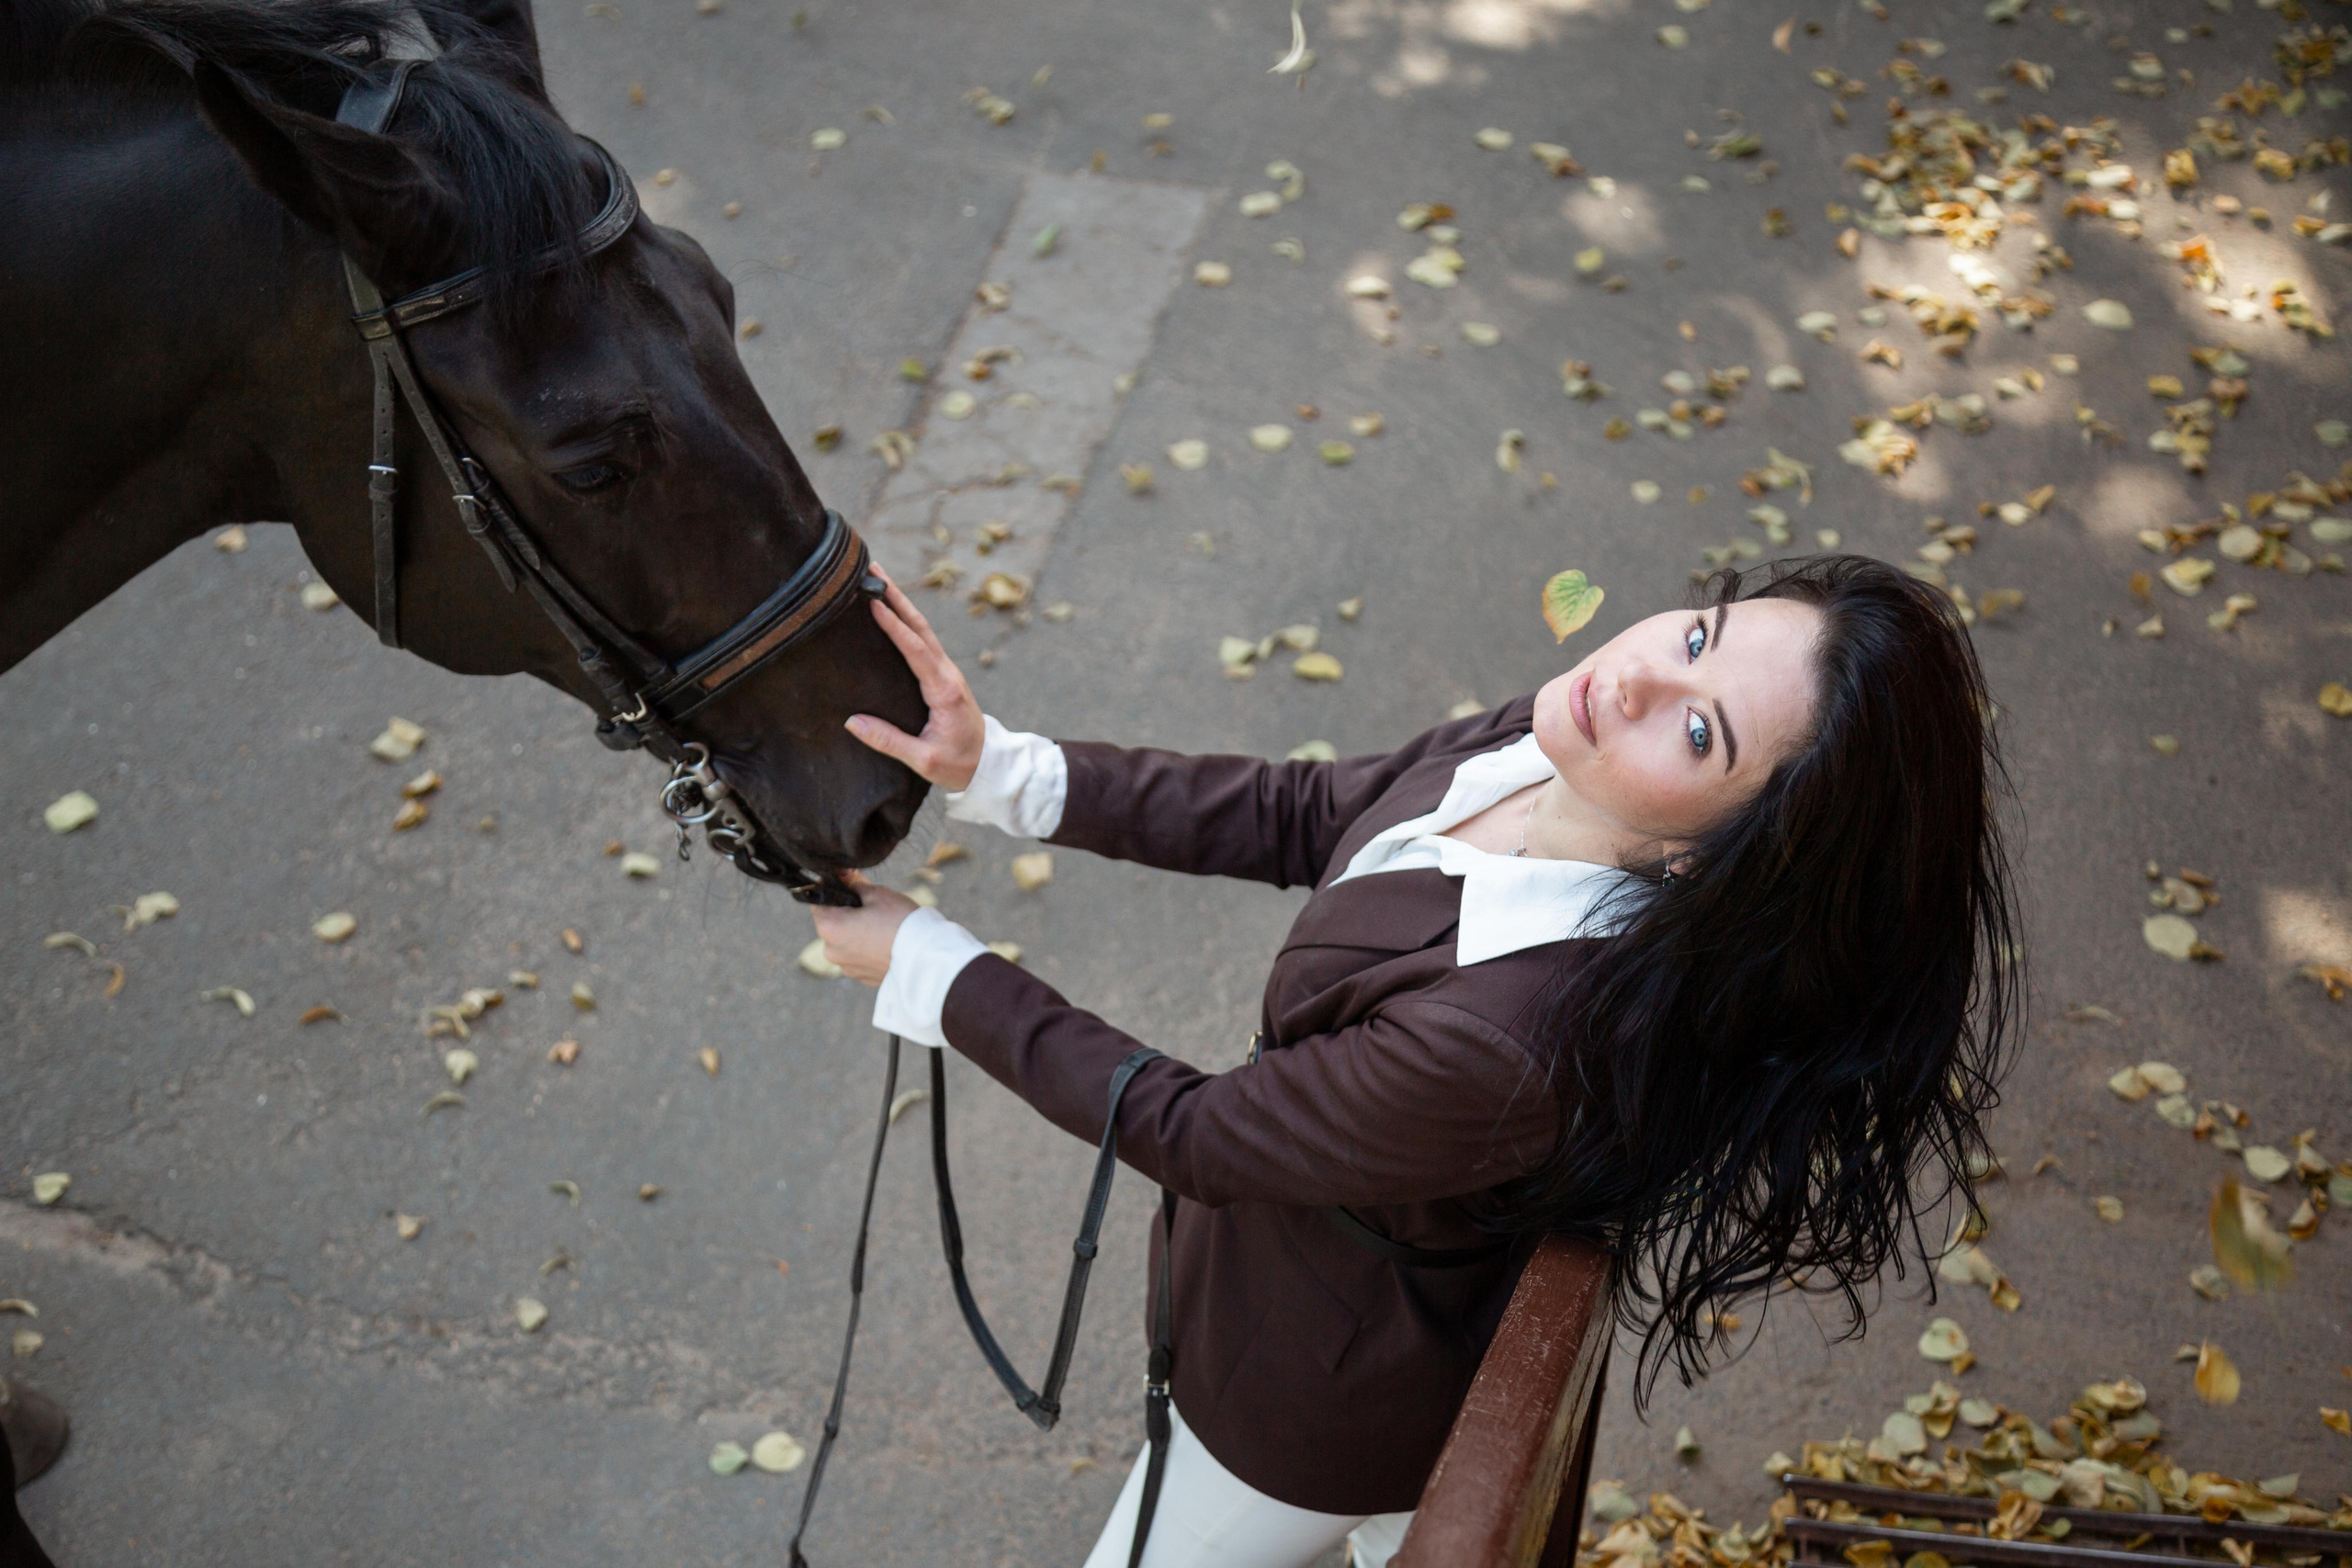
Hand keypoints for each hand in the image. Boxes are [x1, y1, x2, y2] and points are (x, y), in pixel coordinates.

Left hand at [809, 873, 918, 986]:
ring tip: (882, 925)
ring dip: (857, 931)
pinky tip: (886, 941)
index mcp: (829, 928)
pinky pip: (859, 956)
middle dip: (847, 912)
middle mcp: (831, 951)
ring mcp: (847, 967)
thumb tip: (843, 875)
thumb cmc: (900, 921)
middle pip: (832, 923)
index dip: (832, 889)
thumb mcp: (877, 893)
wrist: (926, 956)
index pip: (818, 902)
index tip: (848, 883)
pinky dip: (867, 948)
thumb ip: (854, 883)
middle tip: (872, 904)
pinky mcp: (862, 977)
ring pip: (846, 942)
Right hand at [845, 566, 984, 792]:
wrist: (990, 764)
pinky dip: (907, 620)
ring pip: (923, 630)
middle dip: (897, 597)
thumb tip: (852, 722)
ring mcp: (947, 672)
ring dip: (902, 603)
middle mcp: (947, 674)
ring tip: (879, 580)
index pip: (915, 649)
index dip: (894, 625)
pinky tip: (892, 611)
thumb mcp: (924, 760)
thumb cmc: (959, 764)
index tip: (874, 602)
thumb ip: (889, 742)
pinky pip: (923, 641)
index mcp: (943, 690)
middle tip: (874, 570)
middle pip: (920, 627)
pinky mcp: (943, 675)